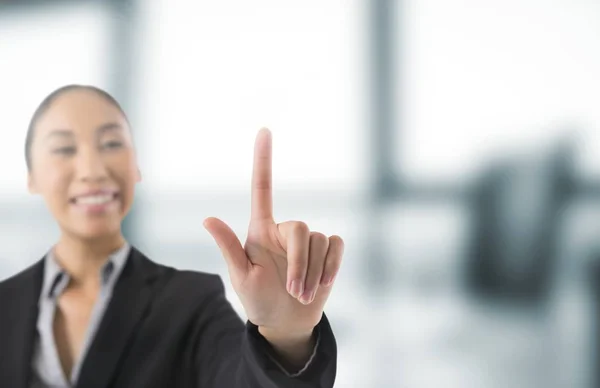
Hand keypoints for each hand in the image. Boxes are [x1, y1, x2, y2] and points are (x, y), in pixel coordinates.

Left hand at [203, 128, 343, 337]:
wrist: (287, 322)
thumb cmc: (258, 300)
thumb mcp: (241, 276)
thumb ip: (229, 247)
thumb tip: (207, 219)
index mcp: (261, 230)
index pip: (262, 188)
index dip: (263, 159)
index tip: (264, 130)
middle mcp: (285, 230)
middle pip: (301, 228)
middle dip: (300, 263)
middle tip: (293, 291)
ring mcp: (308, 241)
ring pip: (319, 241)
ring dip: (312, 273)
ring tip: (301, 294)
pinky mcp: (328, 252)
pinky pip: (337, 246)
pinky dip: (331, 266)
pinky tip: (322, 284)